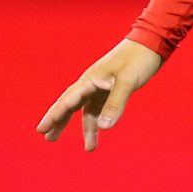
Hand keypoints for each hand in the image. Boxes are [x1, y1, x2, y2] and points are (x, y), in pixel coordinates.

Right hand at [39, 38, 162, 152]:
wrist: (152, 43)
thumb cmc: (138, 59)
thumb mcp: (127, 81)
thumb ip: (115, 104)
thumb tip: (103, 128)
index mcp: (90, 80)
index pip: (67, 101)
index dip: (54, 116)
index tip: (41, 130)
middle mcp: (92, 83)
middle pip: (70, 105)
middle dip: (59, 122)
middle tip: (47, 137)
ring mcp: (101, 86)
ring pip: (87, 110)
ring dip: (86, 128)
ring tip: (89, 148)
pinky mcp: (112, 88)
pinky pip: (100, 108)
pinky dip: (100, 120)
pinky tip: (102, 133)